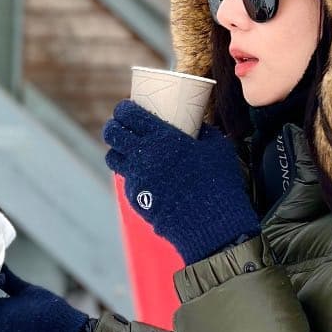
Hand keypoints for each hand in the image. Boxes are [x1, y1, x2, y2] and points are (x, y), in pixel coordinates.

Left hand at [102, 101, 258, 265]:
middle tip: (122, 126)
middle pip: (112, 133)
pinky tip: (143, 173)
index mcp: (162, 138)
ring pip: (112, 157)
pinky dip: (131, 173)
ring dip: (117, 150)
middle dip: (114, 127)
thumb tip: (197, 124)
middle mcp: (143, 156)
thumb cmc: (219, 182)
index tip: (127, 108)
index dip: (124, 109)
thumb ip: (204, 132)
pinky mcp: (136, 198)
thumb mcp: (217, 149)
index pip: (128, 114)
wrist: (212, 223)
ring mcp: (137, 178)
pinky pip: (126, 180)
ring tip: (127, 149)